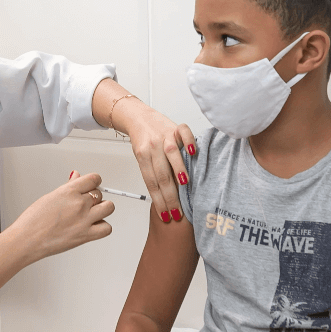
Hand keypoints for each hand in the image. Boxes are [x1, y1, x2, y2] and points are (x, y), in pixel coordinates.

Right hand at [7, 171, 113, 263]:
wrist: (27, 239)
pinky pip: (107, 228)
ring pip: (108, 207)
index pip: (93, 179)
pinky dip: (103, 227)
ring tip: (93, 213)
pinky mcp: (86, 235)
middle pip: (99, 194)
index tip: (92, 185)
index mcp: (69, 191)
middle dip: (93, 197)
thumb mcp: (50, 197)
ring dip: (103, 209)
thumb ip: (68, 187)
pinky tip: (93, 226)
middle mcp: (79, 204)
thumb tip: (77, 177)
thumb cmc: (33, 220)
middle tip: (84, 204)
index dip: (94, 182)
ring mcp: (84, 220)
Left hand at [118, 103, 194, 223]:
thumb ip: (153, 172)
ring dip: (178, 170)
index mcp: (143, 157)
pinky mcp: (175, 126)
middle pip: (162, 175)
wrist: (138, 116)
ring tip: (185, 186)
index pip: (152, 183)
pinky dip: (188, 141)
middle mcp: (153, 147)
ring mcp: (164, 136)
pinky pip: (183, 132)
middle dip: (170, 196)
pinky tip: (193, 153)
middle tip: (178, 211)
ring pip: (171, 154)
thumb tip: (164, 197)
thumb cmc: (143, 140)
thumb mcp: (142, 157)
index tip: (166, 215)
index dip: (159, 201)